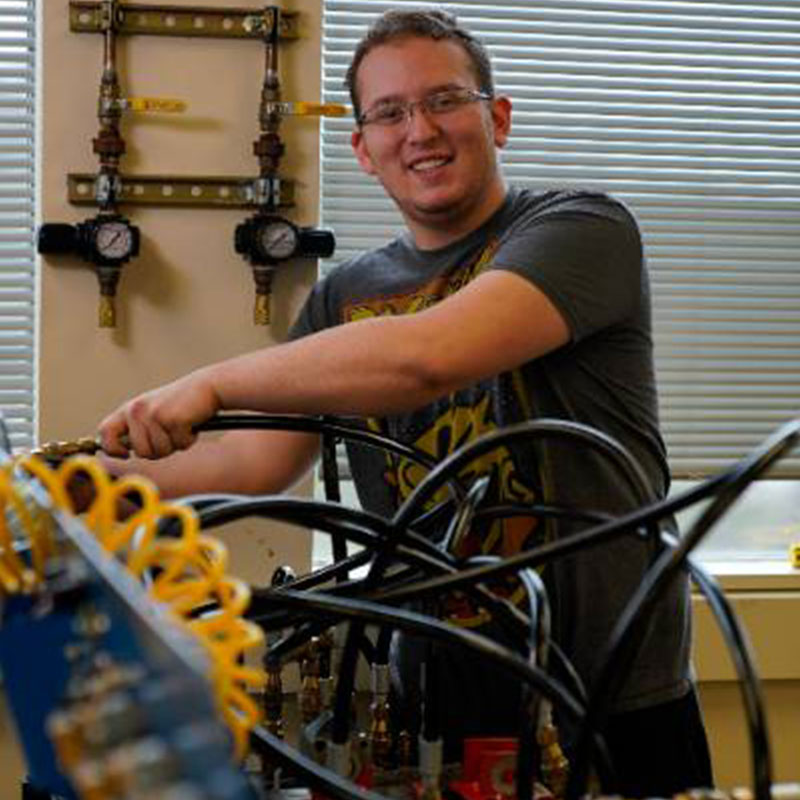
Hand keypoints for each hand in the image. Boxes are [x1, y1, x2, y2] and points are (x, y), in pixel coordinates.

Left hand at [98, 369, 219, 458]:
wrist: (208, 386)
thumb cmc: (182, 403)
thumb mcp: (153, 411)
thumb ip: (137, 428)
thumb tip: (123, 451)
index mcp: (130, 408)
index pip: (105, 433)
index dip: (112, 449)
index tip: (125, 455)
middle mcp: (137, 410)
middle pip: (140, 452)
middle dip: (158, 450)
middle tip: (171, 435)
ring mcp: (154, 415)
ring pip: (160, 451)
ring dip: (175, 445)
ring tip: (182, 426)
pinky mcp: (172, 419)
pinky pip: (179, 445)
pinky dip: (189, 439)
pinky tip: (192, 424)